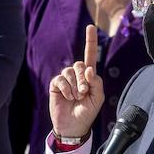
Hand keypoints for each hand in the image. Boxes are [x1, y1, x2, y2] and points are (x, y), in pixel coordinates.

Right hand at [48, 24, 103, 140]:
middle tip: (83, 93)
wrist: (73, 126)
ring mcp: (65, 79)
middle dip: (83, 80)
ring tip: (75, 98)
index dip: (90, 41)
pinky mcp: (56, 85)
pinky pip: (60, 79)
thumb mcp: (97, 98)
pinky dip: (65, 88)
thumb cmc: (87, 113)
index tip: (90, 27)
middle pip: (80, 65)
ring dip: (74, 86)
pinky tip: (67, 97)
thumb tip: (89, 69)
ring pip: (70, 72)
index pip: (90, 55)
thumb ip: (97, 83)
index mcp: (89, 76)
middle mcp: (77, 75)